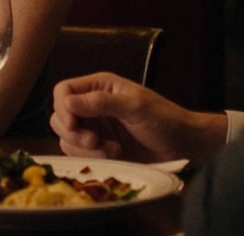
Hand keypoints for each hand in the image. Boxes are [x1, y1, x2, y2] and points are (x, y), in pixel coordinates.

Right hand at [50, 72, 226, 163]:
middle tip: (95, 142)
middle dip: (73, 133)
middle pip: (60, 116)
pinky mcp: (99, 149)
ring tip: (111, 150)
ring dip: (84, 148)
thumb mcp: (135, 106)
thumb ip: (101, 102)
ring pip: (67, 138)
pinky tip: (114, 156)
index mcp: (100, 86)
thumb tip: (67, 101)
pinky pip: (79, 154)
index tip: (73, 125)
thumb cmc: (165, 119)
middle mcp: (92, 105)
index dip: (63, 108)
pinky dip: (91, 157)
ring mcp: (95, 128)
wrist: (184, 146)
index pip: (64, 91)